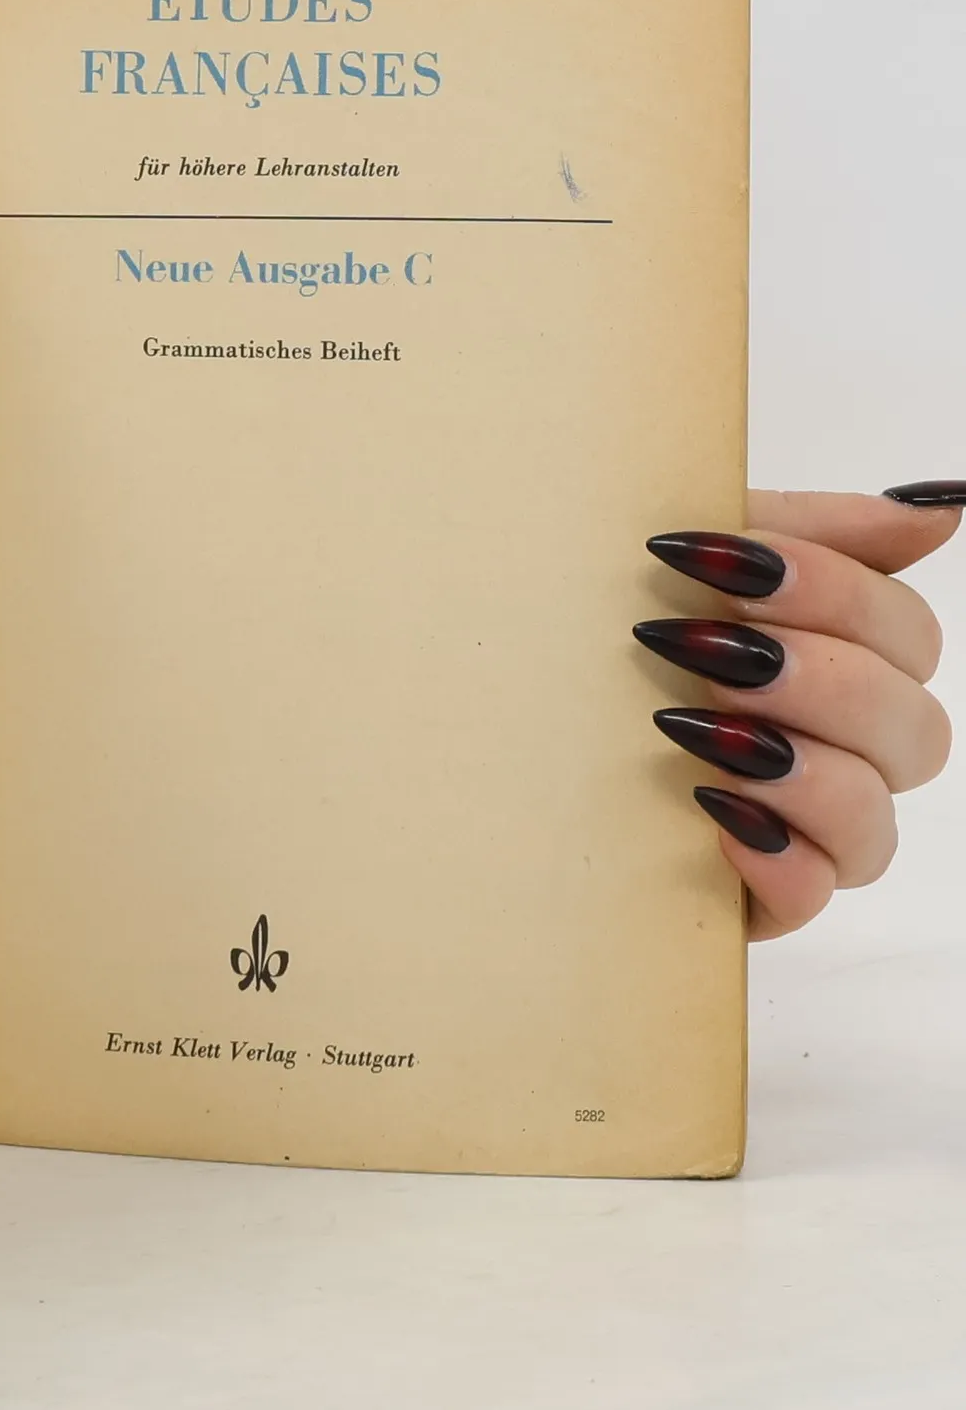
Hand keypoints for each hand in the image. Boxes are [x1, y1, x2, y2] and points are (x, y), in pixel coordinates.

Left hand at [637, 483, 960, 939]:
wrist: (488, 719)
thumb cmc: (595, 630)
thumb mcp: (688, 559)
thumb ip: (814, 530)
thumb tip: (938, 510)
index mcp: (836, 660)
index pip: (906, 633)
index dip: (832, 591)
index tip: (716, 566)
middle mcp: (835, 748)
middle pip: (911, 727)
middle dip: (812, 675)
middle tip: (702, 649)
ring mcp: (798, 828)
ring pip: (873, 818)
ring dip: (796, 765)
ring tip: (695, 728)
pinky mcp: (752, 896)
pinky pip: (811, 899)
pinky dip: (773, 855)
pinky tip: (710, 808)